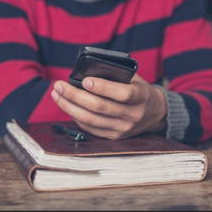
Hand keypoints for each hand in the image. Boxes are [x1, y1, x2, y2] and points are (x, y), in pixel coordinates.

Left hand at [51, 74, 167, 139]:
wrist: (154, 113)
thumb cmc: (139, 90)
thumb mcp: (134, 79)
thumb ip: (115, 76)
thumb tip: (86, 74)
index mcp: (140, 97)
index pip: (121, 94)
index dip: (102, 87)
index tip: (84, 80)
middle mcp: (132, 115)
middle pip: (99, 107)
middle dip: (75, 95)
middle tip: (59, 85)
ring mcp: (123, 129)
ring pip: (90, 119)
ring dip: (69, 107)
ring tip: (57, 95)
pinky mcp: (114, 137)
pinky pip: (90, 128)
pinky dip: (76, 117)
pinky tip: (68, 106)